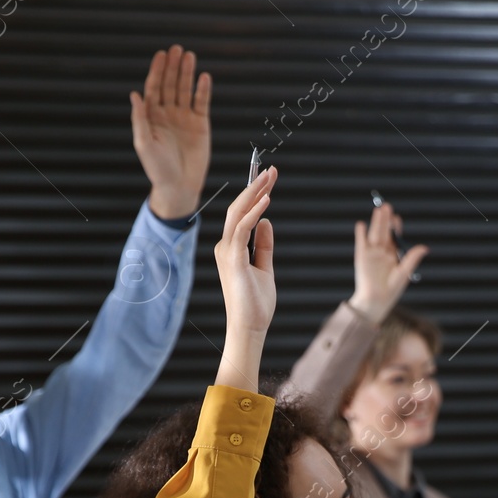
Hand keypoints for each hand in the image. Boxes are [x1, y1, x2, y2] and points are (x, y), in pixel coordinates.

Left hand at [132, 45, 211, 220]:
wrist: (179, 186)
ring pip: (186, 90)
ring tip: (189, 56)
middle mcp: (168, 113)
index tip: (161, 55)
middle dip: (172, 67)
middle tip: (176, 49)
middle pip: (170, 84)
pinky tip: (204, 78)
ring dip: (187, 73)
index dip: (157, 71)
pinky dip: (203, 90)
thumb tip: (134, 94)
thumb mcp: (143, 143)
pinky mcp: (200, 124)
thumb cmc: (157, 168)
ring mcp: (184, 117)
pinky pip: (202, 103)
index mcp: (152, 116)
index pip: (154, 88)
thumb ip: (140, 118)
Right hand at [213, 167, 277, 389]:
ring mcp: (227, 252)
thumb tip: (266, 222)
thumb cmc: (256, 304)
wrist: (250, 327)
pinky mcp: (233, 258)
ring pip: (238, 212)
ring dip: (255, 192)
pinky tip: (267, 200)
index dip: (255, 194)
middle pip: (238, 207)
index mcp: (231, 248)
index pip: (242, 214)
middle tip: (272, 170)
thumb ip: (263, 245)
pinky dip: (254, 212)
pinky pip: (242, 228)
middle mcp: (225, 246)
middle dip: (255, 186)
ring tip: (270, 177)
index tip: (269, 178)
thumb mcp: (264, 268)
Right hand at [351, 203, 429, 322]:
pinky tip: (361, 224)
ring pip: (374, 234)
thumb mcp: (404, 273)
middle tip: (387, 206)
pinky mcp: (361, 257)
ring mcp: (371, 254)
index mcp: (393, 255)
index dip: (396, 227)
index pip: (395, 238)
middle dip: (386, 220)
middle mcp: (382, 252)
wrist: (376, 301)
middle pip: (384, 232)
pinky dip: (360, 234)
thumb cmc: (391, 291)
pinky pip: (361, 243)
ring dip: (375, 222)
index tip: (397, 218)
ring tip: (378, 209)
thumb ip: (412, 258)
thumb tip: (425, 247)